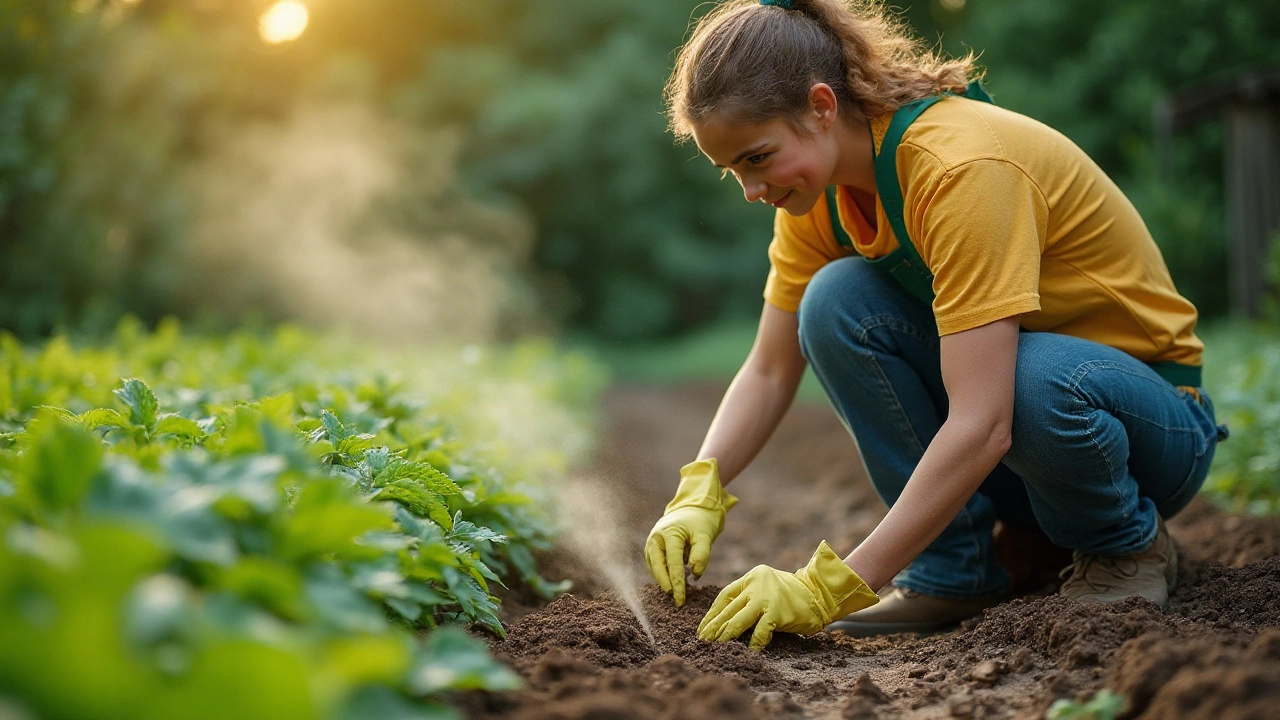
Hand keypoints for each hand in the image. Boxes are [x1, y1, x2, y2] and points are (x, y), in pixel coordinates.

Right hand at [644, 459, 737, 606]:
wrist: (692, 508)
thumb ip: (701, 555)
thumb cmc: (700, 522)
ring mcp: (652, 543)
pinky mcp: (652, 548)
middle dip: (666, 584)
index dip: (677, 583)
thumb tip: (694, 576)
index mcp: (669, 533)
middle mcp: (656, 538)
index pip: (672, 563)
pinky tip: (672, 583)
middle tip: (676, 600)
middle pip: (657, 566)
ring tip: (676, 593)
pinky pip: (655, 565)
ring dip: (663, 580)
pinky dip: (662, 574)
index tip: (681, 599)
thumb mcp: (705, 536)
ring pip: (654, 567)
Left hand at [697, 541, 877, 649]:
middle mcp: (756, 584)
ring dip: (726, 635)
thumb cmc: (792, 595)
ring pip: (738, 620)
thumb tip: (724, 621)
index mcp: (752, 576)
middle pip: (728, 609)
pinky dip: (753, 643)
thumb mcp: (767, 588)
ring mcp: (766, 598)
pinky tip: (748, 651)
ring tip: (716, 646)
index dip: (712, 613)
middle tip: (703, 640)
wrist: (820, 594)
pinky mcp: (777, 612)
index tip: (703, 627)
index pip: (725, 595)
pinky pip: (759, 632)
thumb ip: (749, 597)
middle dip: (714, 627)